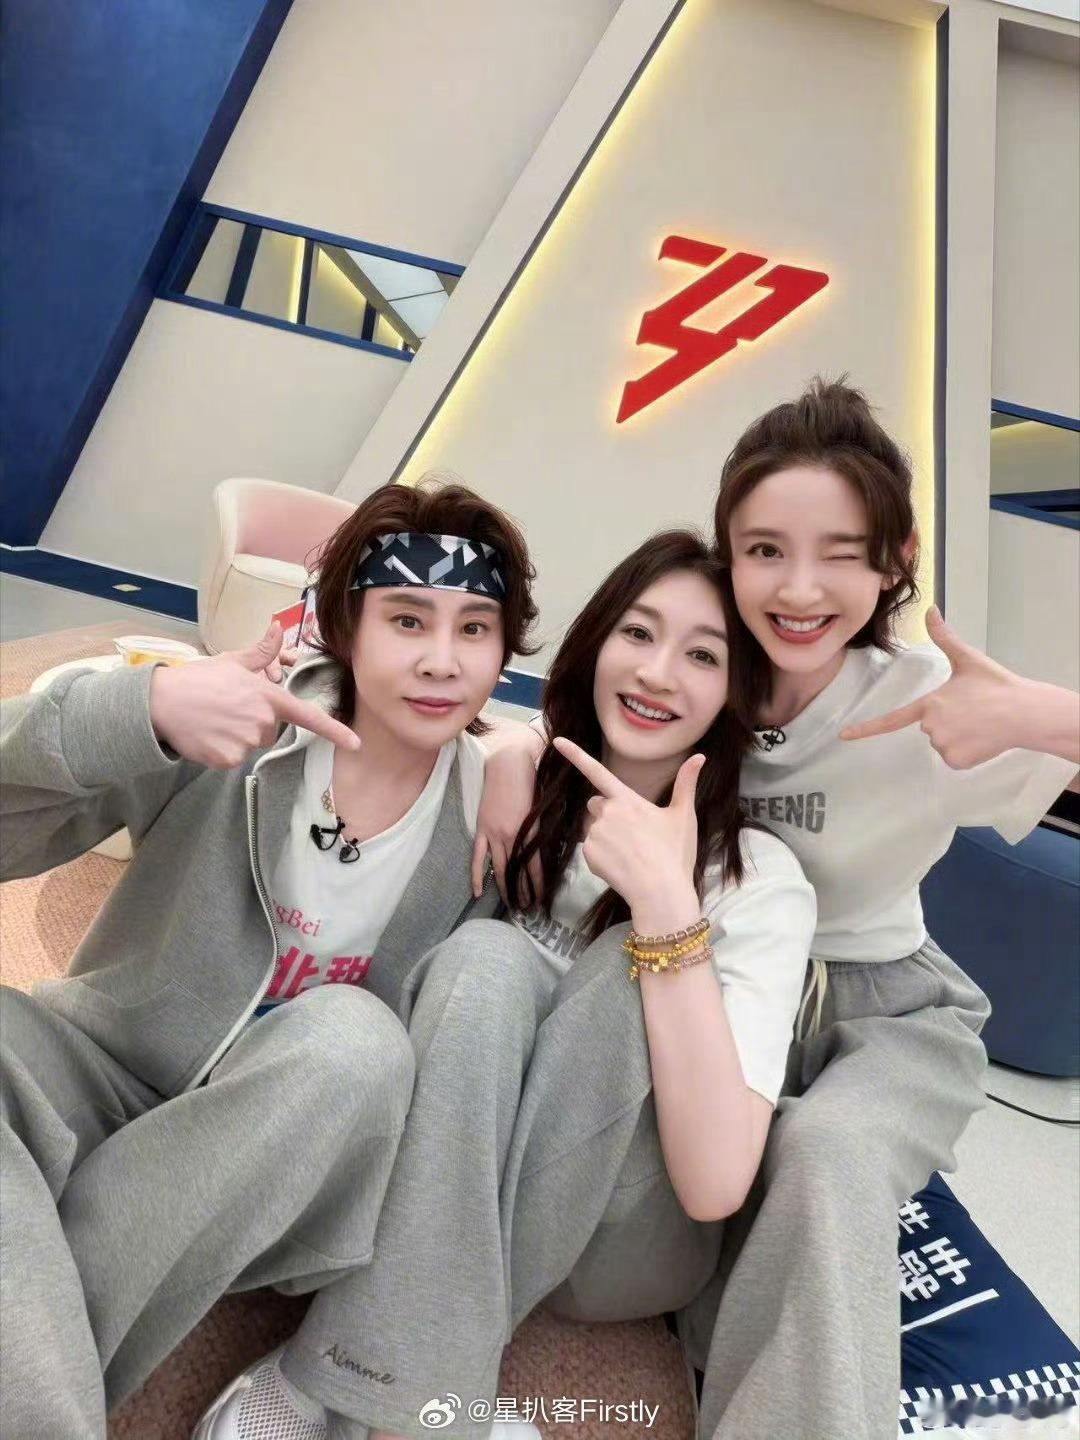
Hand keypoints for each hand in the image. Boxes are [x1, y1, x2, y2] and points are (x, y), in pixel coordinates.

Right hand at [150, 622, 360, 767]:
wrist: (161, 702)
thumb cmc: (198, 679)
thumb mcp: (232, 662)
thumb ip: (261, 652)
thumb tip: (278, 627)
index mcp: (267, 697)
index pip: (308, 716)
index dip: (335, 731)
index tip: (356, 744)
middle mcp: (261, 721)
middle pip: (271, 730)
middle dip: (254, 721)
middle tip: (227, 708)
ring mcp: (245, 742)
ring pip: (251, 744)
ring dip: (237, 735)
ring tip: (214, 719)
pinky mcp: (228, 759)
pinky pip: (233, 759)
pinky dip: (221, 750)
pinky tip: (206, 734)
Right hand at [471, 745, 541, 903]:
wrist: (507, 764)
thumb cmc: (531, 781)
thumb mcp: (543, 807)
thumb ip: (543, 830)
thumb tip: (548, 851)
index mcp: (530, 831)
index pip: (535, 866)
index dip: (538, 885)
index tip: (541, 900)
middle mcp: (511, 836)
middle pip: (517, 872)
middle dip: (523, 892)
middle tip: (527, 909)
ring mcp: (494, 834)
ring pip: (499, 868)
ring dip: (505, 889)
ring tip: (510, 906)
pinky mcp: (482, 829)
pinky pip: (478, 858)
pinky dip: (477, 876)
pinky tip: (477, 892)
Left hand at [553, 737, 703, 922]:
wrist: (660, 892)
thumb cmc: (675, 853)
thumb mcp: (684, 817)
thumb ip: (686, 784)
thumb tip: (700, 756)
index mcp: (628, 800)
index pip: (598, 771)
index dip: (575, 755)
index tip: (557, 741)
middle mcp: (607, 813)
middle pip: (597, 804)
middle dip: (608, 813)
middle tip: (633, 834)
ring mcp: (595, 834)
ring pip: (594, 829)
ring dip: (606, 837)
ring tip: (631, 854)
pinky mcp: (588, 855)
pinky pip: (591, 850)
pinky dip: (602, 857)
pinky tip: (622, 866)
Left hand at [840, 605, 1032, 767]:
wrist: (1025, 712)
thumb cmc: (996, 685)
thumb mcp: (967, 659)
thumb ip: (944, 637)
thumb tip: (930, 609)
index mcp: (930, 703)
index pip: (891, 719)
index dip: (866, 729)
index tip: (843, 736)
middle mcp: (931, 726)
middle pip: (929, 725)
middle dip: (947, 719)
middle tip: (972, 709)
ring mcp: (944, 746)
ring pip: (942, 742)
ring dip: (957, 735)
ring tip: (979, 723)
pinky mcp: (957, 761)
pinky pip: (954, 757)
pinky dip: (966, 751)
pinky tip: (982, 738)